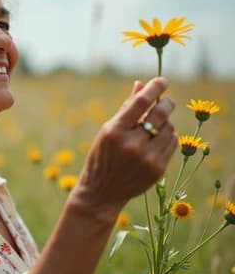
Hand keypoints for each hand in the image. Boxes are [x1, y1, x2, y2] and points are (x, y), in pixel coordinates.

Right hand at [74, 77, 176, 216]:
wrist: (101, 192)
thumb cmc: (102, 157)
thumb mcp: (107, 131)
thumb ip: (126, 108)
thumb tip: (141, 85)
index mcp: (114, 131)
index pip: (141, 102)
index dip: (154, 88)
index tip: (162, 80)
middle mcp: (131, 144)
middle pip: (160, 113)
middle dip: (166, 103)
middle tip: (166, 100)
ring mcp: (146, 158)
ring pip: (169, 128)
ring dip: (166, 122)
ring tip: (156, 126)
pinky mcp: (157, 169)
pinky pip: (172, 143)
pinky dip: (168, 137)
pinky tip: (158, 140)